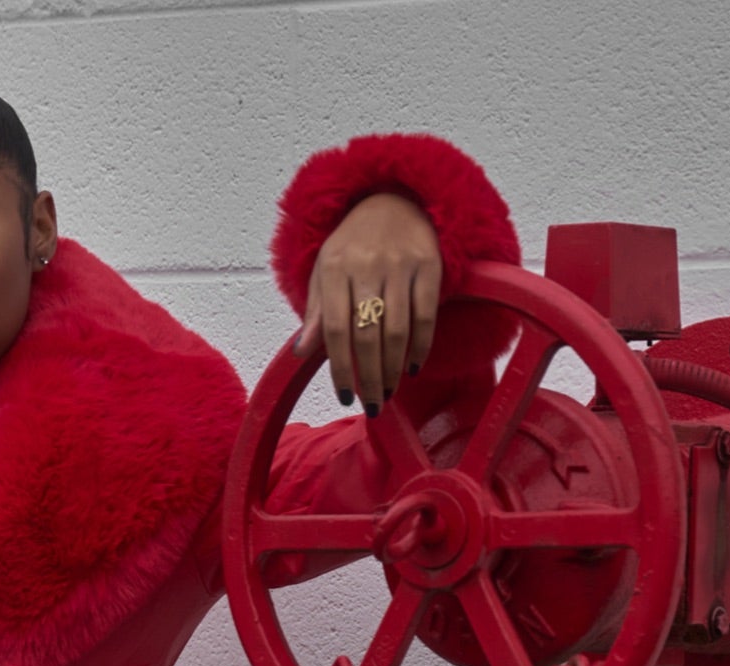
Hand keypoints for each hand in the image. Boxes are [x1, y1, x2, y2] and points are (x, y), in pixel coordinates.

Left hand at [289, 191, 441, 414]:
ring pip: (397, 331)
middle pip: (368, 336)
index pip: (336, 330)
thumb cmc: (353, 244)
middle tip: (371, 404)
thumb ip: (316, 313)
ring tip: (387, 392)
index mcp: (335, 268)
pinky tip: (411, 367)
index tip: (345, 396)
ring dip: (392, 369)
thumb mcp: (325, 271)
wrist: (393, 198)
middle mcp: (367, 265)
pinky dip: (420, 347)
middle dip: (369, 377)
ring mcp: (400, 264)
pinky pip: (425, 316)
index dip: (340, 368)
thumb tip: (301, 353)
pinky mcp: (428, 264)